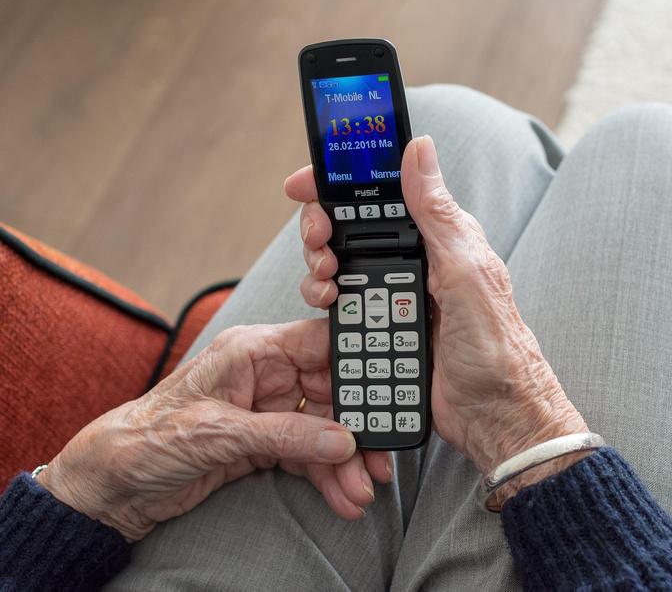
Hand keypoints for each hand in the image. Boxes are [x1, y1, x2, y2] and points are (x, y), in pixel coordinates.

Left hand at [39, 320, 390, 540]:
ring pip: (324, 431)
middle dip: (357, 429)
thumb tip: (341, 440)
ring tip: (361, 490)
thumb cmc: (146, 438)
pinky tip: (342, 496)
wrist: (112, 485)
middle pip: (331, 394)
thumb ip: (285, 434)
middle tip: (379, 458)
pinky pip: (307, 456)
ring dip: (345, 462)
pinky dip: (326, 477)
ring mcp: (267, 411)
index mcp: (253, 352)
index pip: (319, 344)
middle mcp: (265, 377)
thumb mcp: (219, 433)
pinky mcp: (264, 444)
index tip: (390, 385)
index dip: (357, 361)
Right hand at [284, 136, 588, 490]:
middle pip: (351, 228)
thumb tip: (419, 149)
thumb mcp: (467, 270)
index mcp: (440, 237)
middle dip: (322, 228)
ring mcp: (397, 295)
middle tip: (319, 242)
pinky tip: (330, 305)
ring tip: (326, 280)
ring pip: (340, 265)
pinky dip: (327, 300)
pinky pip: (344, 305)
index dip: (342, 183)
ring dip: (320, 266)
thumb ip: (437, 213)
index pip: (384, 193)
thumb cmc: (496, 344)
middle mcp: (417, 261)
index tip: (306, 183)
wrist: (494, 413)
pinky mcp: (384, 327)